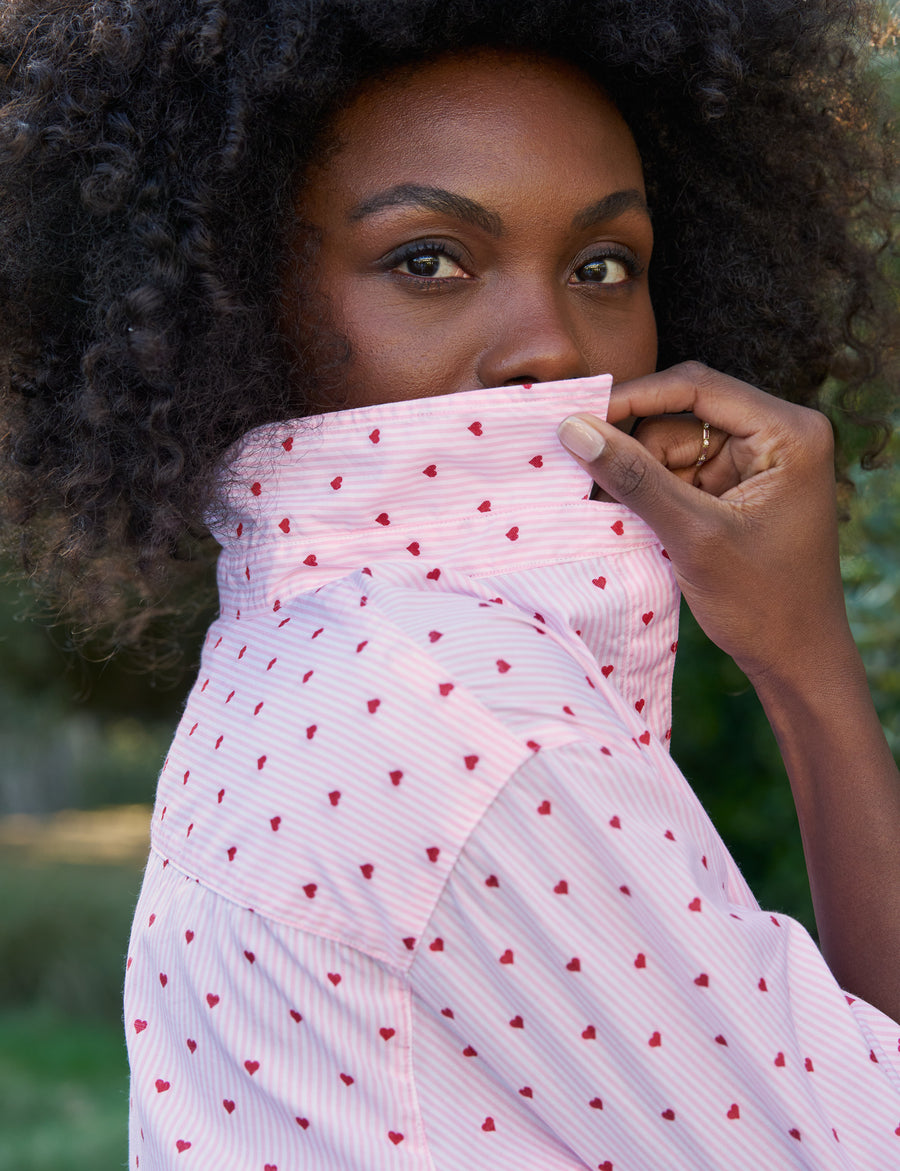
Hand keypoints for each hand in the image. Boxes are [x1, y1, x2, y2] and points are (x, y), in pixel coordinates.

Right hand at [558, 362, 850, 683]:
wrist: (796, 661)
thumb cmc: (763, 603)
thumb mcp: (693, 535)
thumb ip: (635, 478)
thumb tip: (574, 429)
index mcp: (788, 433)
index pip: (697, 388)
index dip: (634, 398)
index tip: (578, 417)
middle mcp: (778, 436)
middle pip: (681, 417)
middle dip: (638, 451)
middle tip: (592, 484)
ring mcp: (758, 463)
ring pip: (673, 447)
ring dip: (642, 478)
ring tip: (622, 519)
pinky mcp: (739, 490)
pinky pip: (681, 474)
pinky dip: (654, 495)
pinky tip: (635, 523)